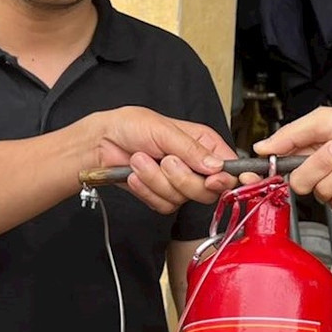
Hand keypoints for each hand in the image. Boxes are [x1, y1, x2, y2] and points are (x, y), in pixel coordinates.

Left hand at [91, 107, 238, 212]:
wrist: (102, 143)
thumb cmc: (131, 126)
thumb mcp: (163, 130)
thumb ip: (191, 149)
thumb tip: (216, 165)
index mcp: (204, 144)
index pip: (229, 168)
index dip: (225, 179)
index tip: (213, 180)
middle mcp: (196, 165)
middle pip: (207, 190)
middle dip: (182, 178)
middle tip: (165, 160)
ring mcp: (180, 183)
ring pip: (182, 198)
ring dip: (156, 180)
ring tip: (141, 160)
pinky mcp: (163, 196)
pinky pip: (164, 205)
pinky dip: (146, 190)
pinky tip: (136, 175)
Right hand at [254, 108, 331, 215]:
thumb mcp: (326, 120)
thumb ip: (293, 133)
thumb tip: (263, 146)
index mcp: (305, 152)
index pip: (274, 169)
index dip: (260, 175)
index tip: (250, 176)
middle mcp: (316, 174)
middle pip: (300, 181)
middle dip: (323, 162)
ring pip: (326, 191)